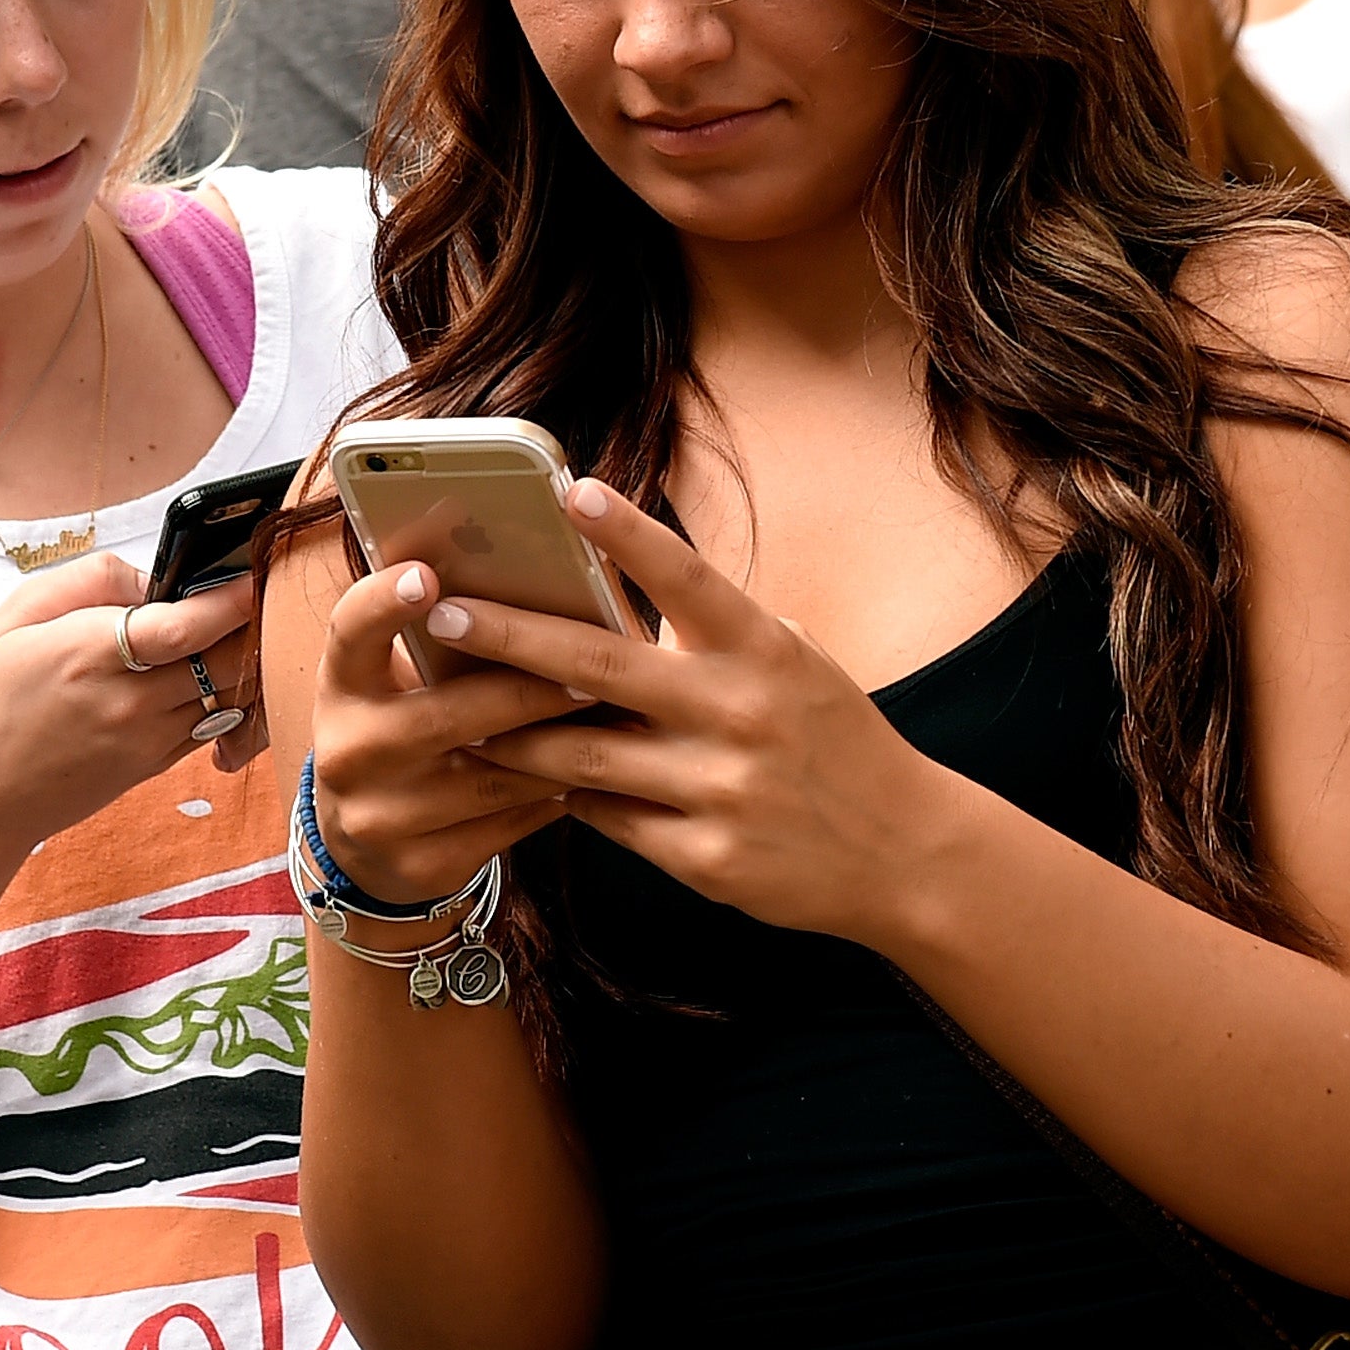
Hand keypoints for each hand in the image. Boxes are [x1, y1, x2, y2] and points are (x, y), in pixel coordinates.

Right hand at [0, 552, 256, 854]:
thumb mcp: (14, 615)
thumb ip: (88, 579)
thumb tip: (151, 579)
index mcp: (92, 654)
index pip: (188, 626)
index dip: (232, 598)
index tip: (254, 573)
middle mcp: (131, 701)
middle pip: (227, 660)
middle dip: (250, 624)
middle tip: (253, 596)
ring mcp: (149, 740)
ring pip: (231, 695)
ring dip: (244, 660)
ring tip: (237, 629)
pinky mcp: (156, 765)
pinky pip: (215, 726)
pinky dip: (228, 697)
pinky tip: (213, 671)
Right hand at [306, 555, 593, 907]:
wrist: (365, 843)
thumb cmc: (403, 728)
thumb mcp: (395, 682)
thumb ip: (441, 639)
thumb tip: (530, 574)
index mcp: (342, 687)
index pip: (349, 633)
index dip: (383, 603)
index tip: (427, 575)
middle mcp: (349, 750)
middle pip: (444, 715)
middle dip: (524, 692)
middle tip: (592, 673)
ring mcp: (380, 816)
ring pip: (491, 776)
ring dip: (558, 747)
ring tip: (612, 719)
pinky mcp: (421, 866)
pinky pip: (508, 825)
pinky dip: (554, 794)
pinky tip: (590, 772)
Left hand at [450, 479, 945, 941]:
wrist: (905, 853)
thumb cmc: (835, 739)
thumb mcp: (795, 664)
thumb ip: (717, 632)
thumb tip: (618, 589)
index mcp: (766, 651)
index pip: (688, 578)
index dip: (629, 534)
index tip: (569, 491)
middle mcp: (741, 713)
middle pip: (603, 665)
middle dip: (512, 636)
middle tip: (445, 610)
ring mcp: (722, 789)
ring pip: (585, 754)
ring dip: (512, 732)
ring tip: (454, 711)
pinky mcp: (708, 857)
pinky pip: (611, 819)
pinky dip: (567, 795)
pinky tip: (530, 778)